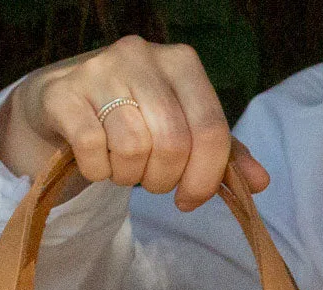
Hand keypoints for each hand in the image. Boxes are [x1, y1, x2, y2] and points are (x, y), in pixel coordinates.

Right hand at [0, 36, 269, 208]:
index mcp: (181, 63)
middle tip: (150, 181)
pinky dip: (97, 171)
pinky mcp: (64, 93)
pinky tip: (95, 160)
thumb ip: (222, 154)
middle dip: (163, 179)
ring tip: (122, 166)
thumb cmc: (132, 119)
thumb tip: (261, 182)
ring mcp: (99, 69)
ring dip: (128, 176)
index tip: (189, 200)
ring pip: (133, 147)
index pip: (211, 129)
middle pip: (172, 143)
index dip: (205, 178)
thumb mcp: (184, 131)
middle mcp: (142, 55)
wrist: (62, 104)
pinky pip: (93, 149)